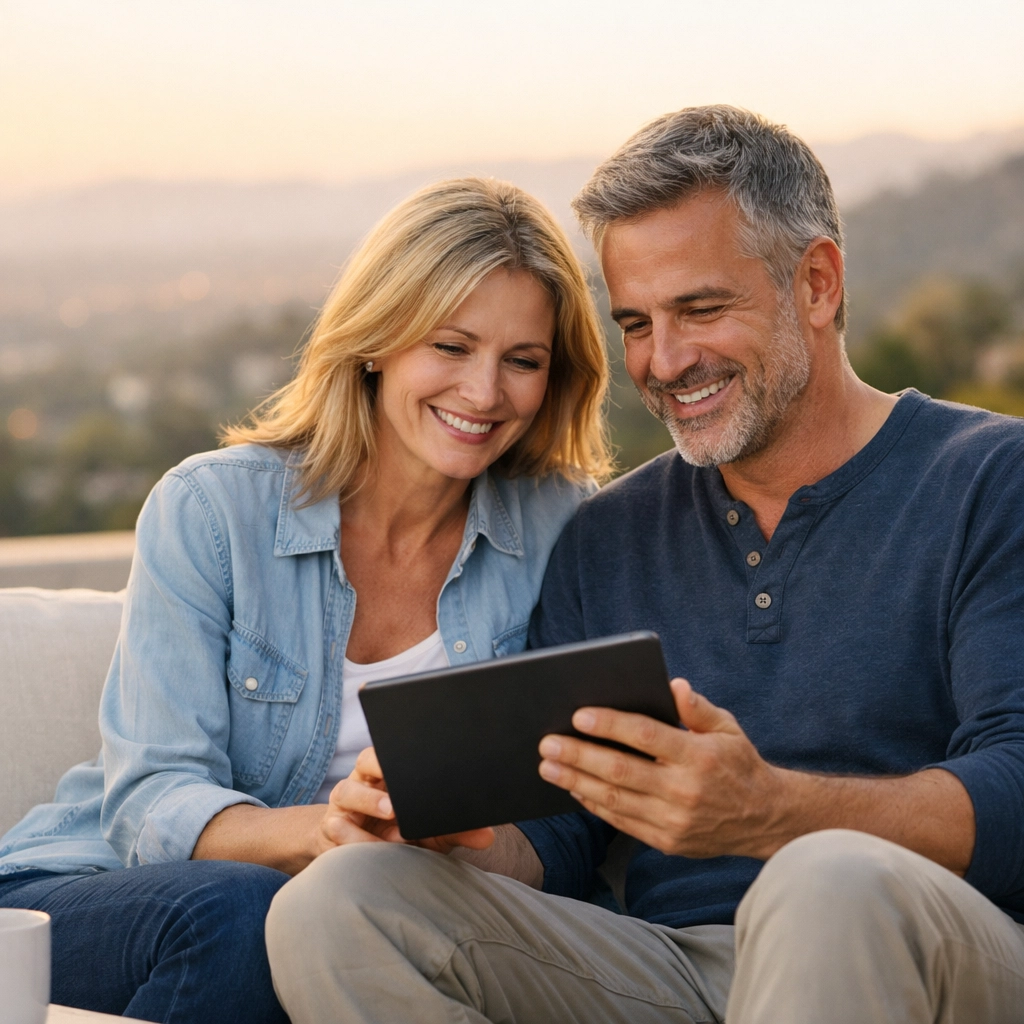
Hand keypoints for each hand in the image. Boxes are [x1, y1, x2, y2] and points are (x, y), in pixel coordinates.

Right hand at [316, 746, 494, 855]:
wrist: (357, 852)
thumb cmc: (400, 833)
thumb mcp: (431, 832)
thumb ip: (457, 831)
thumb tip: (488, 836)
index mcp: (389, 772)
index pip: (392, 749)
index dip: (400, 748)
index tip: (416, 755)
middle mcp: (364, 780)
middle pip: (366, 761)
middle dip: (381, 768)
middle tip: (402, 793)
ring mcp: (345, 803)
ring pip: (346, 791)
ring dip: (367, 802)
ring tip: (390, 815)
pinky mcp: (332, 828)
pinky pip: (336, 828)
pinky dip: (353, 838)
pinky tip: (368, 849)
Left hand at [537, 678, 787, 859]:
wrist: (764, 819)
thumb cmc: (739, 764)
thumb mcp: (728, 728)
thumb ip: (698, 708)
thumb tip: (673, 685)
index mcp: (698, 757)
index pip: (645, 736)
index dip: (610, 725)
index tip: (579, 715)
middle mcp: (684, 790)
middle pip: (621, 771)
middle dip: (579, 755)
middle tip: (548, 743)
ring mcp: (674, 820)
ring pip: (615, 799)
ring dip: (576, 782)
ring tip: (549, 767)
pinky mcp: (667, 841)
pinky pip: (622, 822)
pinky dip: (595, 805)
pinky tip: (575, 789)